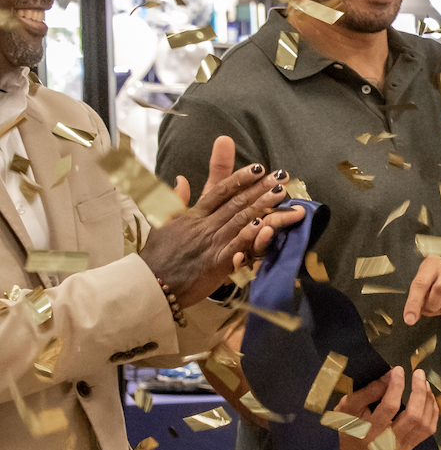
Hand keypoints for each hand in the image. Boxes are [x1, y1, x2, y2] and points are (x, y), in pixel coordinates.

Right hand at [141, 136, 299, 305]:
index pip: (220, 191)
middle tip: (281, 176)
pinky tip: (263, 224)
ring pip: (240, 219)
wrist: (150, 282)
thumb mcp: (164, 222)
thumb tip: (181, 178)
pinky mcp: (217, 262)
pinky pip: (235, 246)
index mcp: (194, 215)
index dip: (240, 178)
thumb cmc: (158, 254)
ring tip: (280, 193)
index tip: (259, 168)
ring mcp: (212, 243)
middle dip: (259, 187)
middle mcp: (205, 225)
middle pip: (236, 202)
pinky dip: (248, 235)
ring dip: (262, 204)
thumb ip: (177, 200)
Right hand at [334, 366, 438, 449]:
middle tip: (418, 373)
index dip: (397, 385)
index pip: (390, 406)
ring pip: (425, 423)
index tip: (398, 370)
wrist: (345, 448)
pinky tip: (428, 397)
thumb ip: (370, 390)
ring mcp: (401, 447)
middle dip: (419, 391)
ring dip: (428, 400)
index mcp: (369, 433)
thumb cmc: (345, 424)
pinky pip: (428, 429)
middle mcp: (388, 443)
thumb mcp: (349, 405)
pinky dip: (432, 411)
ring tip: (423, 383)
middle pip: (414, 416)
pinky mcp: (409, 447)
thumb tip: (391, 375)